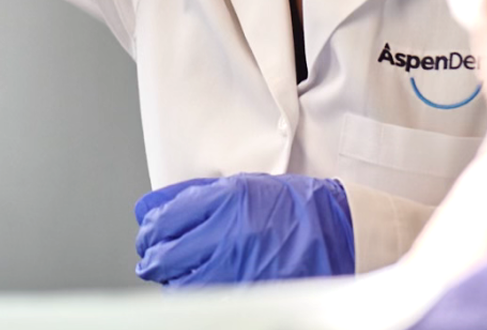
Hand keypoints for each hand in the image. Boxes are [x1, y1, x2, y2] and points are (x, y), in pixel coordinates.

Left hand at [134, 173, 354, 285]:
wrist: (338, 232)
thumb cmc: (293, 206)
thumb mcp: (244, 185)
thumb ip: (199, 196)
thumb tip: (156, 208)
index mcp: (227, 202)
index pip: (166, 219)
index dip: (150, 228)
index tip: (148, 231)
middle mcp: (229, 236)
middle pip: (166, 254)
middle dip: (152, 255)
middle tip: (151, 255)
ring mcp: (237, 270)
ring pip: (180, 284)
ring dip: (170, 278)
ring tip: (171, 271)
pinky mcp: (247, 294)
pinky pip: (204, 300)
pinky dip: (192, 294)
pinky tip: (194, 285)